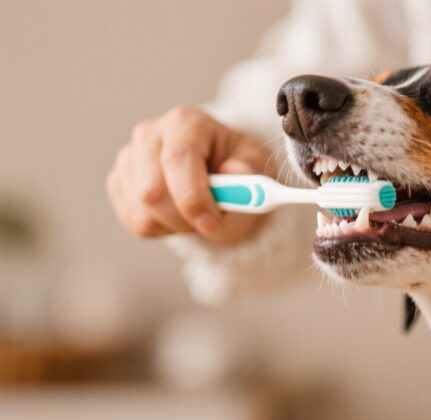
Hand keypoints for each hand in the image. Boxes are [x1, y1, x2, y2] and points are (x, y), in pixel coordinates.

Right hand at [107, 106, 274, 243]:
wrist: (219, 171)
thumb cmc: (238, 166)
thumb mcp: (255, 164)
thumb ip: (250, 169)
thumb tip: (235, 172)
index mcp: (185, 122)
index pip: (178, 158)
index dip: (193, 197)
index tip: (211, 223)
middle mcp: (150, 134)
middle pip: (152, 190)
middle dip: (184, 218)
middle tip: (210, 222)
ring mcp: (129, 158)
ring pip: (142, 212)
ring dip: (176, 225)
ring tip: (197, 212)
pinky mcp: (118, 182)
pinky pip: (135, 221)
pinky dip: (162, 228)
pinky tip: (178, 213)